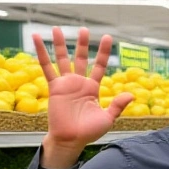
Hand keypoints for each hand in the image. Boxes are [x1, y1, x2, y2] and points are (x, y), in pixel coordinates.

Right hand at [36, 27, 133, 168]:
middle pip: (81, 58)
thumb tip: (131, 94)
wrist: (71, 140)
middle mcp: (79, 83)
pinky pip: (46, 68)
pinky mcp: (54, 87)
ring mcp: (66, 84)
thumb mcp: (108, 118)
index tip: (108, 37)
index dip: (103, 53)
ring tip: (57, 28)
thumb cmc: (89, 131)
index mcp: (92, 88)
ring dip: (60, 45)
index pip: (100, 66)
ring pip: (62, 59)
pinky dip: (41, 54)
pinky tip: (36, 40)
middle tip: (84, 29)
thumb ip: (118, 105)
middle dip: (83, 44)